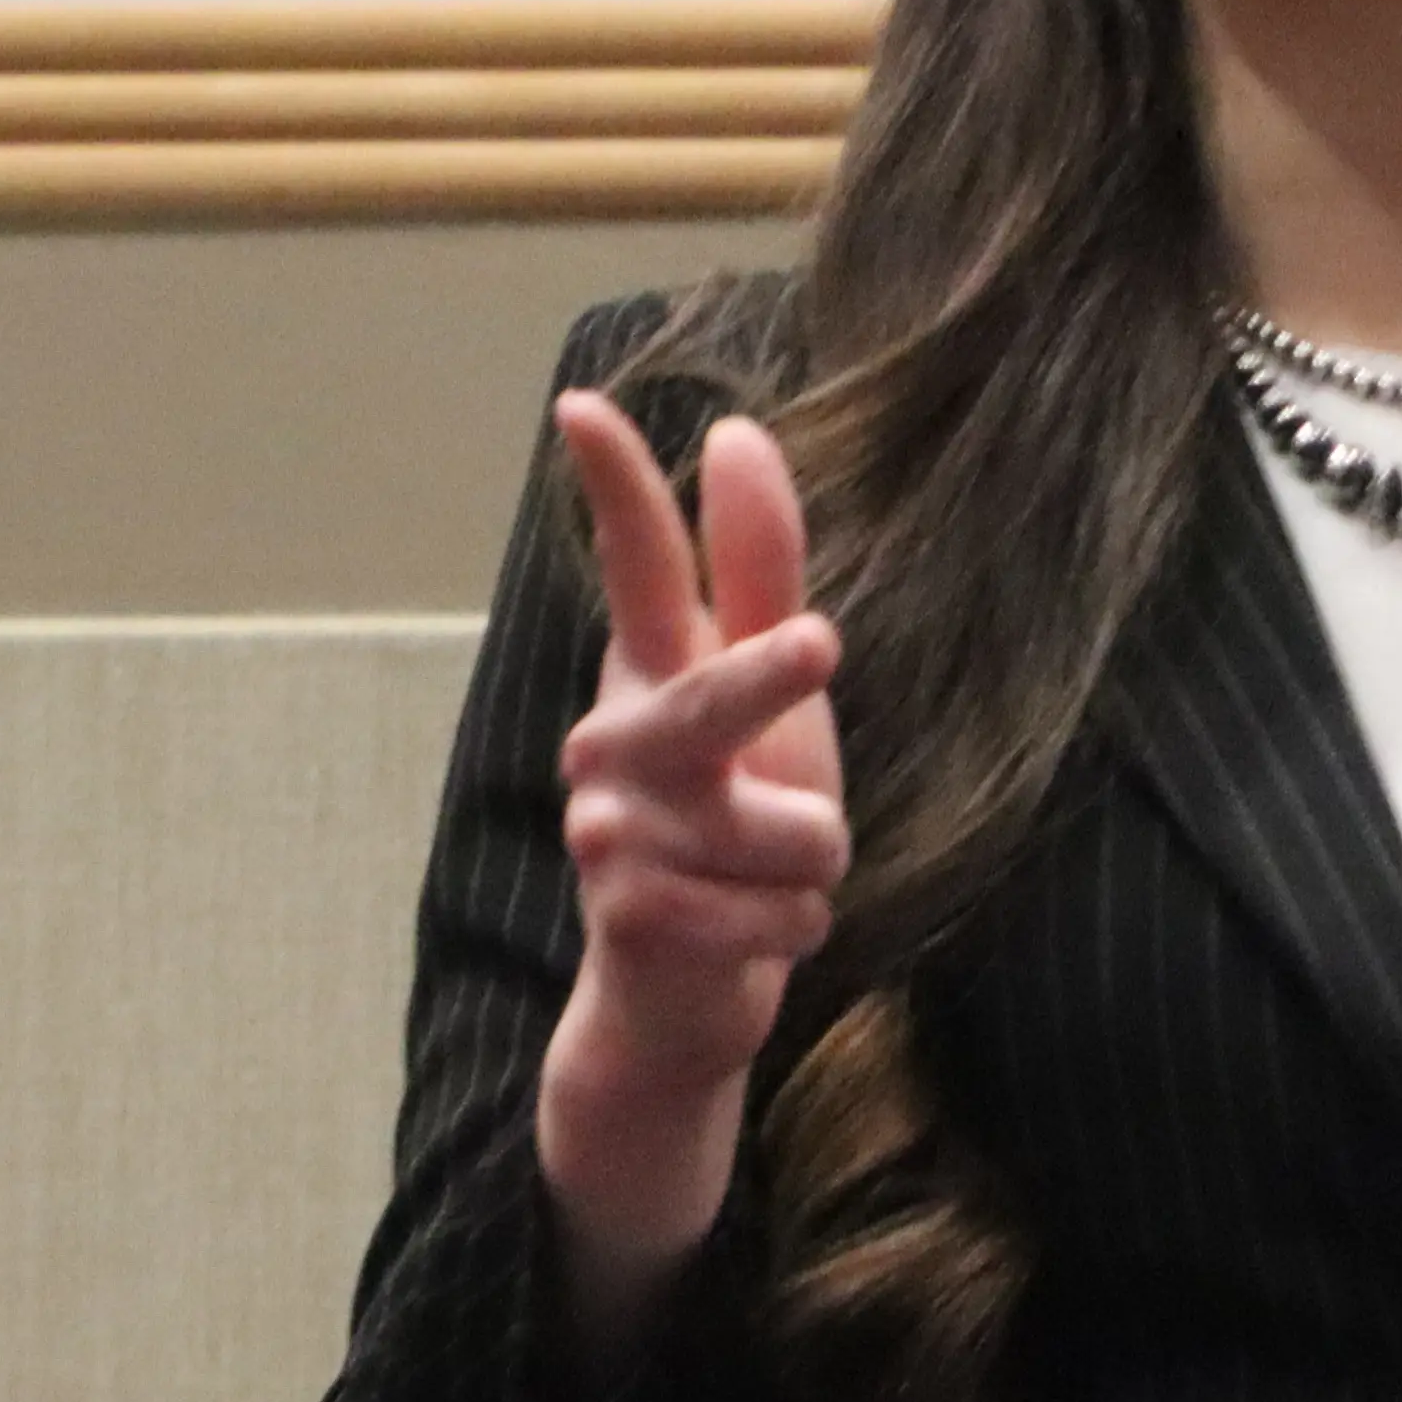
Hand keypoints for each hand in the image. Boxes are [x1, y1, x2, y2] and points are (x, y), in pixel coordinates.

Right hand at [533, 390, 849, 1317]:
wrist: (682, 997)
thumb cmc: (733, 828)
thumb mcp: (767, 703)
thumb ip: (757, 573)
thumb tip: (738, 431)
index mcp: (650, 677)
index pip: (635, 565)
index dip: (614, 486)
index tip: (581, 404)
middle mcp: (611, 742)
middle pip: (716, 693)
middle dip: (771, 675)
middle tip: (820, 647)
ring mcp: (608, 830)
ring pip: (795, 829)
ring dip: (809, 870)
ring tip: (760, 885)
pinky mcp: (630, 915)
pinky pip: (782, 907)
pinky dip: (792, 930)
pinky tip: (742, 937)